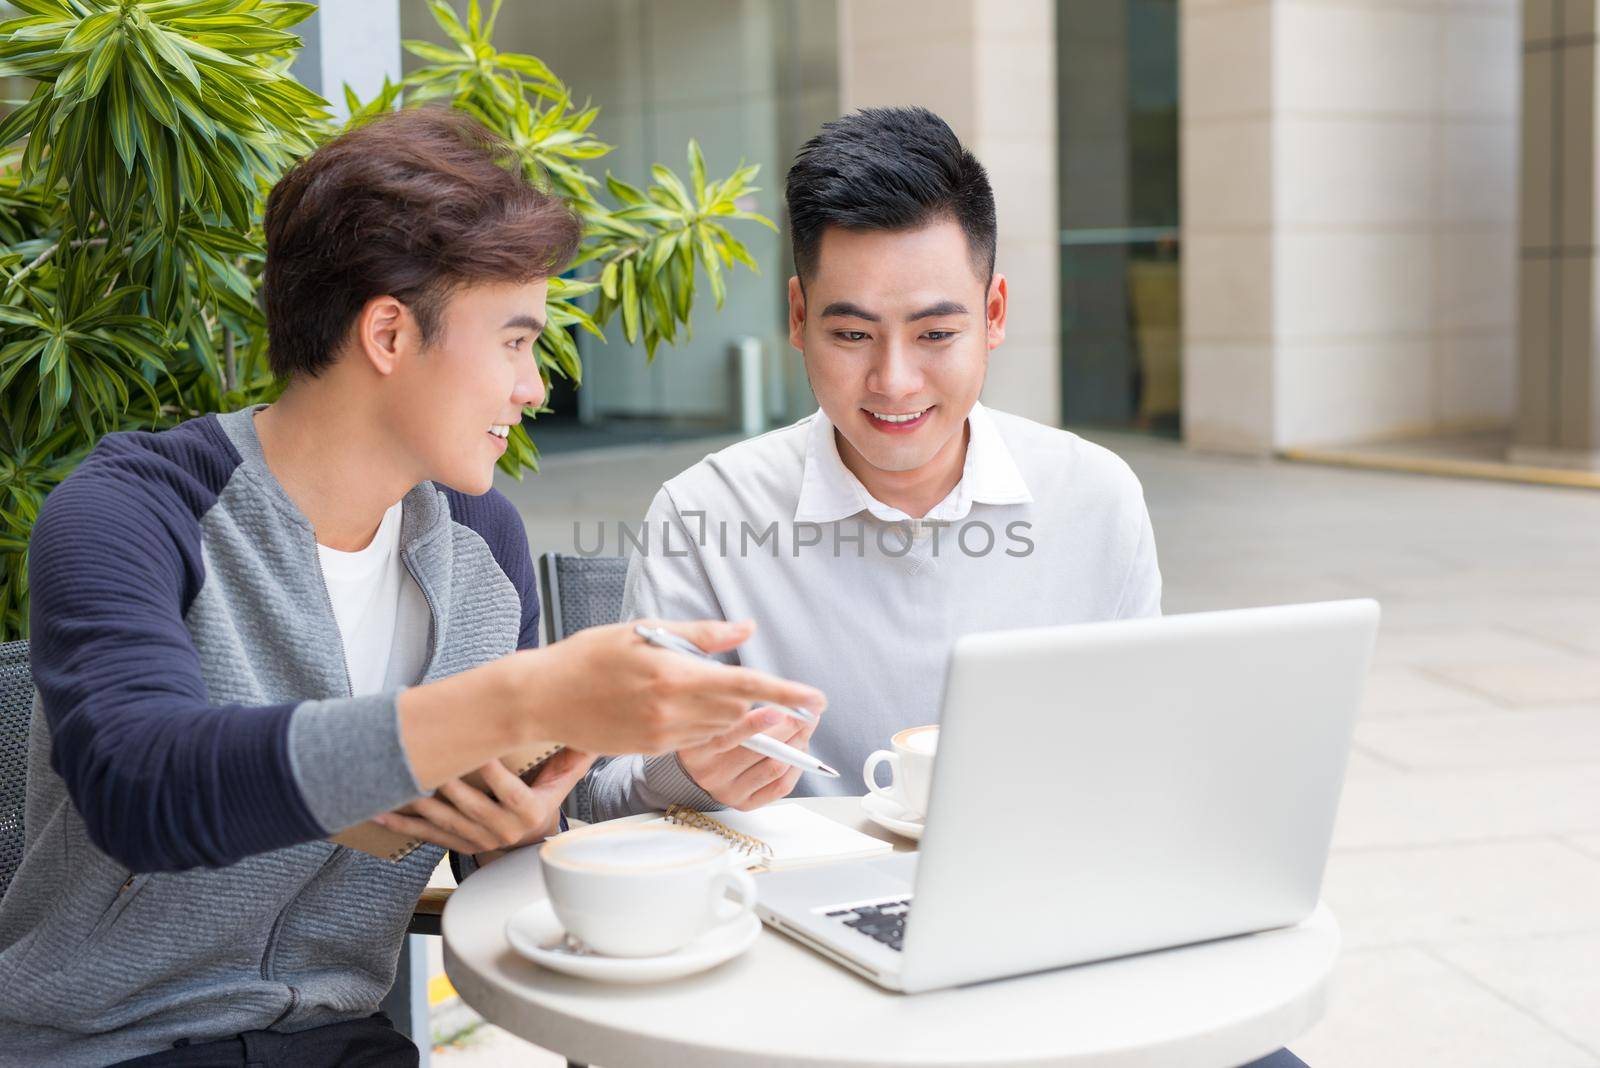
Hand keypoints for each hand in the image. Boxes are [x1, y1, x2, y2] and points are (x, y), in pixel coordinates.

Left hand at [372, 748, 594, 856]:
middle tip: (427, 760)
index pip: (510, 791)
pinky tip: (381, 811)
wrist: (532, 843)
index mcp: (530, 813)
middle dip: (447, 783)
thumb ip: (574, 757)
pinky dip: (402, 823)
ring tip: (398, 783)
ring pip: (444, 820)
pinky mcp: (457, 844)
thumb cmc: (545, 802)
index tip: (479, 750)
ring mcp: (478, 840)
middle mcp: (503, 831)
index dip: (493, 772)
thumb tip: (591, 732)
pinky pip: (426, 834)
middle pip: (471, 805)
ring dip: (419, 803)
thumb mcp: (563, 782)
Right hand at [520, 618, 825, 754]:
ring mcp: (660, 734)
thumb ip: (700, 634)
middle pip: (738, 710)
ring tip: (766, 706)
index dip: (784, 692)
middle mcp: (670, 710)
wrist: (542, 698)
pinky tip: (715, 712)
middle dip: (772, 707)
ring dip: (745, 717)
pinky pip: (695, 738)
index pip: (742, 684)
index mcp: (672, 675)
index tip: (814, 697)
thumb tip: (744, 627)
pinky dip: (713, 726)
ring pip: (721, 727)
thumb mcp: (643, 631)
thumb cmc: (588, 657)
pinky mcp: (650, 748)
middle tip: (801, 701)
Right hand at [680, 704, 820, 810]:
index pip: (734, 731)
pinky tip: (800, 752)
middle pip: (761, 749)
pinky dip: (796, 767)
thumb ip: (739, 703)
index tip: (787, 704)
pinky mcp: (744, 803)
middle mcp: (709, 773)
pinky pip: (780, 787)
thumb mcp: (714, 710)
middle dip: (792, 727)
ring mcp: (727, 791)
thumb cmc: (711, 728)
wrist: (698, 761)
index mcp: (696, 748)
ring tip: (805, 728)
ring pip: (775, 766)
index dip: (763, 718)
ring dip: (798, 744)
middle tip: (808, 712)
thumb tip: (785, 696)